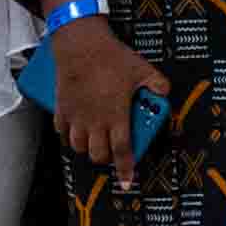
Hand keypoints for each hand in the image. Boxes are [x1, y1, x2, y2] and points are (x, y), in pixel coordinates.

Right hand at [48, 14, 170, 171]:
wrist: (80, 44)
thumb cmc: (110, 57)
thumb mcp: (142, 69)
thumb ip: (157, 84)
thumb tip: (164, 93)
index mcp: (116, 116)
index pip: (122, 152)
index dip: (125, 170)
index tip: (127, 182)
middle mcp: (95, 121)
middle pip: (98, 155)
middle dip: (107, 158)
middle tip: (112, 151)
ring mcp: (76, 117)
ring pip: (78, 147)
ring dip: (88, 148)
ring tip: (95, 140)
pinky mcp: (61, 109)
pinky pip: (62, 132)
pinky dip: (68, 136)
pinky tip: (75, 130)